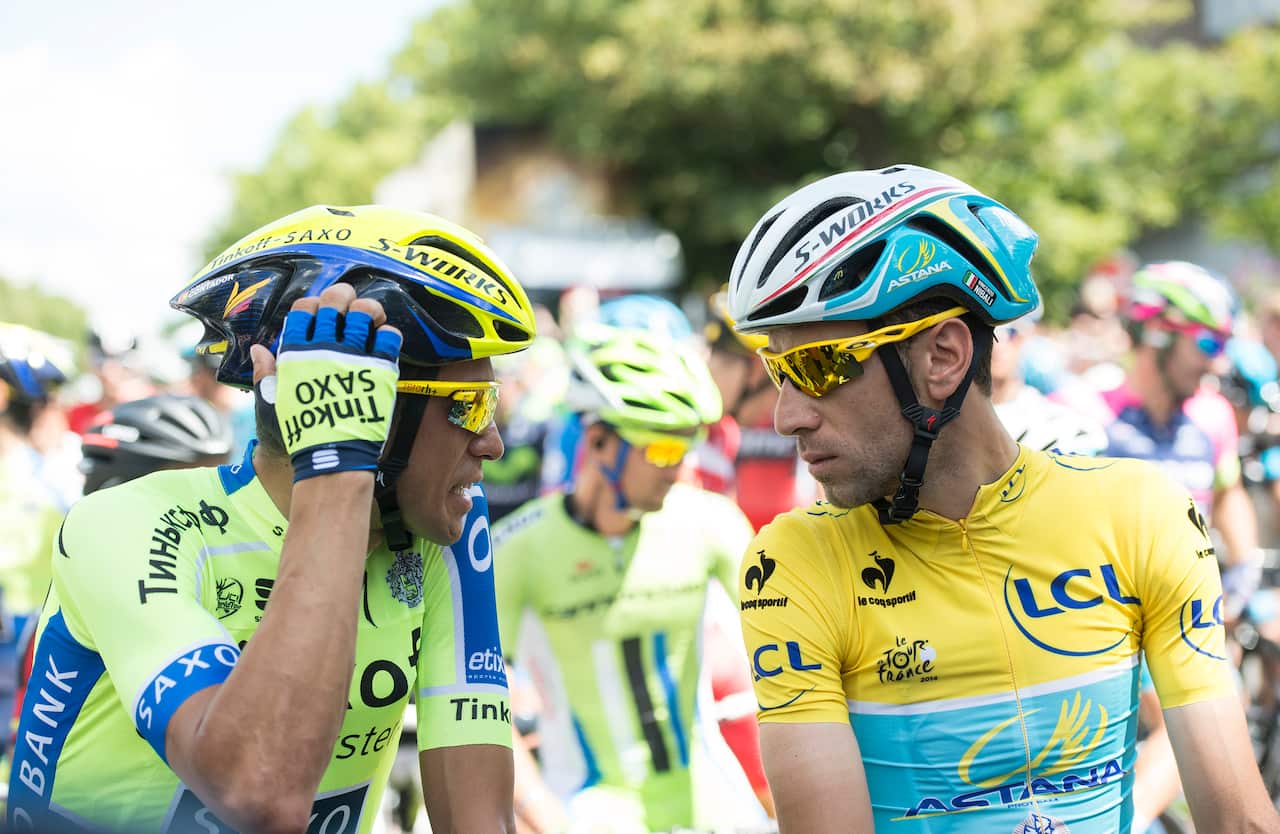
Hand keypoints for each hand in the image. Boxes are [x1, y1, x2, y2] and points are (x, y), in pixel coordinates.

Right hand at [261, 285, 401, 480]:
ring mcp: (353, 357)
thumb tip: (258, 349)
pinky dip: (390, 332)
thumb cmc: (302, 432)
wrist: (331, 457)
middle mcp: (325, 349)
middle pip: (335, 301)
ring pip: (365, 312)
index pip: (303, 309)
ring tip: (372, 316)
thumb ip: (266, 372)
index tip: (321, 311)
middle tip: (350, 302)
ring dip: (370, 308)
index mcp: (297, 353)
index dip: (313, 304)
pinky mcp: (379, 370)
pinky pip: (389, 336)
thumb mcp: (274, 400)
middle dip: (343, 294)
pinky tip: (386, 338)